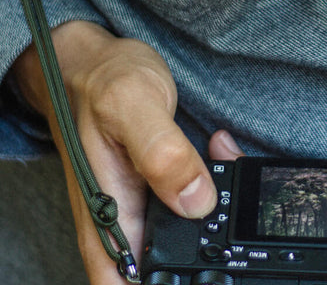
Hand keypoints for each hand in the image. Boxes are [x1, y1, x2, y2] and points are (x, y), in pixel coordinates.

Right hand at [12, 20, 243, 284]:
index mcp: (105, 212)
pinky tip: (222, 163)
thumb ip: (162, 153)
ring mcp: (136, 206)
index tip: (208, 266)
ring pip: (181, 241)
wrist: (94, 63)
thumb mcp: (133, 103)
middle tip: (232, 216)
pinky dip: (212, 195)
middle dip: (204, 252)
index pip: (128, 283)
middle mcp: (118, 219)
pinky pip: (186, 210)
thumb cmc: (102, 78)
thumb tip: (197, 204)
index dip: (168, 283)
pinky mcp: (152, 190)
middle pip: (162, 268)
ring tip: (227, 168)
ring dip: (212, 222)